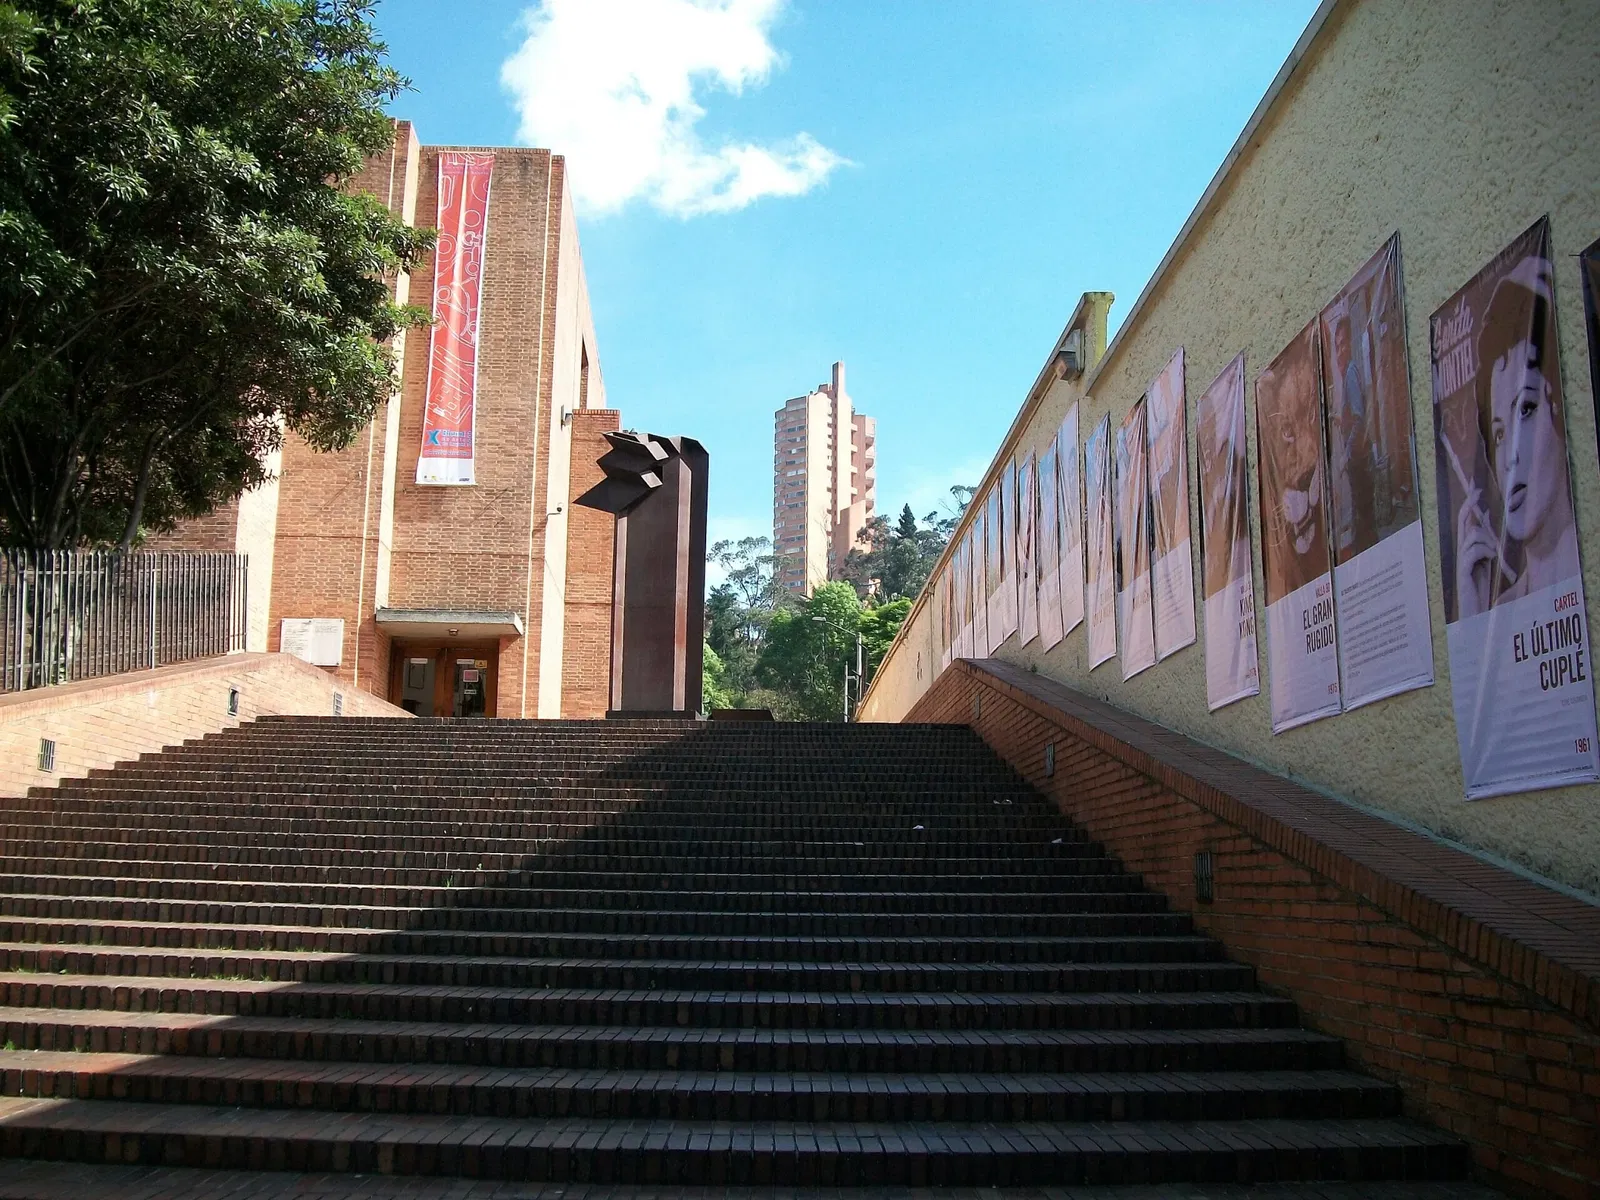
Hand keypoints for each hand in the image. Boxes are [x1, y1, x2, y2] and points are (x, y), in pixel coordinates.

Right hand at [1455, 486, 1495, 616]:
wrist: (1475, 613)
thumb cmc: (1481, 589)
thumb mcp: (1487, 563)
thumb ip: (1486, 545)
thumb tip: (1486, 525)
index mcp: (1468, 549)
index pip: (1466, 521)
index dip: (1470, 505)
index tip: (1477, 489)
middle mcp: (1461, 552)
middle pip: (1463, 522)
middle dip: (1470, 506)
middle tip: (1477, 492)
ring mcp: (1461, 561)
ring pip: (1471, 536)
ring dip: (1486, 539)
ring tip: (1495, 553)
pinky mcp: (1463, 572)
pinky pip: (1472, 552)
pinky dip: (1485, 551)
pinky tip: (1492, 559)